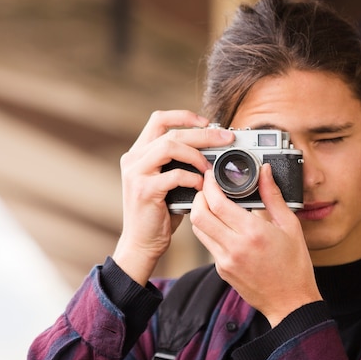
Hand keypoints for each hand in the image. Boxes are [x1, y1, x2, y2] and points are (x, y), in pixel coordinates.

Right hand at [112, 110, 234, 283]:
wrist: (143, 243)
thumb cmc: (160, 214)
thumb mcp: (169, 183)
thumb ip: (180, 165)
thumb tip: (211, 153)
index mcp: (140, 153)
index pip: (159, 119)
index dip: (184, 116)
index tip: (208, 121)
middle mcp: (134, 159)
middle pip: (171, 132)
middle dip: (203, 133)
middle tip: (226, 138)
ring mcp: (136, 173)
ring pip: (169, 147)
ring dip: (196, 154)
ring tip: (210, 167)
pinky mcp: (144, 190)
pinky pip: (173, 175)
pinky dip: (191, 178)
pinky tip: (201, 186)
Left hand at [190, 164, 321, 326]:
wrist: (290, 302)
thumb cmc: (294, 266)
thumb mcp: (289, 226)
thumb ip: (273, 196)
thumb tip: (265, 172)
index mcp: (253, 233)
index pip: (217, 203)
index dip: (209, 185)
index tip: (211, 176)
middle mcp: (234, 247)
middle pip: (199, 215)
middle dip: (199, 196)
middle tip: (208, 189)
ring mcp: (225, 261)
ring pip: (198, 230)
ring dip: (201, 213)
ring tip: (214, 205)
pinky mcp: (221, 270)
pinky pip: (208, 245)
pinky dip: (211, 231)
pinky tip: (224, 227)